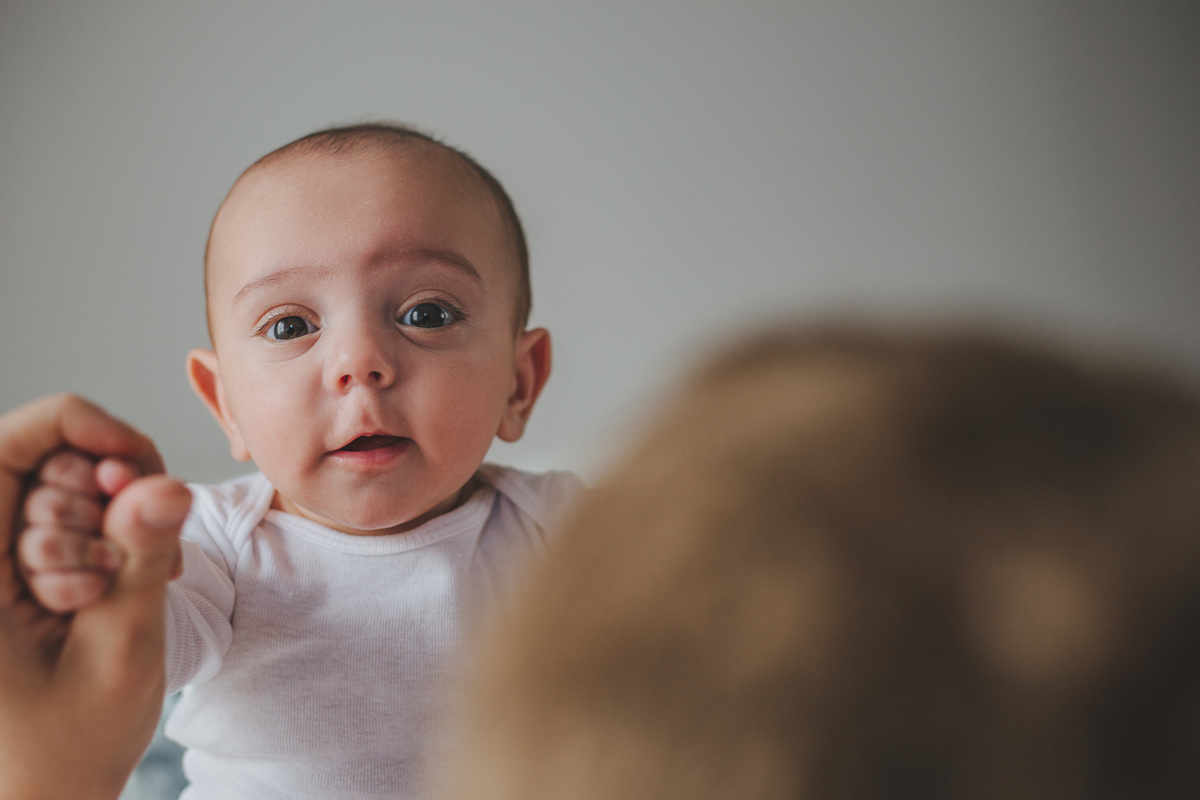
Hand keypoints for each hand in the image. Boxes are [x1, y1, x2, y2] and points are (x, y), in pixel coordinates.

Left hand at [0, 394, 190, 799]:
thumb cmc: (69, 743)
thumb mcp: (121, 648)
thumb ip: (140, 559)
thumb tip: (164, 483)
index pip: (9, 444)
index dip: (84, 427)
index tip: (142, 467)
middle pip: (45, 458)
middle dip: (108, 491)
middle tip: (136, 560)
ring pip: (61, 486)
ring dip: (112, 523)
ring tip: (128, 588)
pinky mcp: (11, 576)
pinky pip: (66, 522)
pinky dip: (108, 540)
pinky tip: (122, 585)